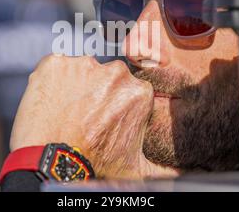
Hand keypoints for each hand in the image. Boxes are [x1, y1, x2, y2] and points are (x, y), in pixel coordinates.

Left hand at [10, 54, 177, 179]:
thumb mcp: (138, 168)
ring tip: (65, 111)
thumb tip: (187, 175)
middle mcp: (114, 73)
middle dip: (97, 92)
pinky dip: (51, 81)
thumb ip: (166, 167)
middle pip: (105, 77)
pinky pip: (55, 67)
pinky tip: (51, 102)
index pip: (126, 89)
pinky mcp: (55, 63)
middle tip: (83, 116)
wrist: (53, 165)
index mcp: (138, 92)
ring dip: (74, 86)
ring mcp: (83, 65)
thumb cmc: (95, 165)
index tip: (103, 119)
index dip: (113, 105)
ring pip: (81, 71)